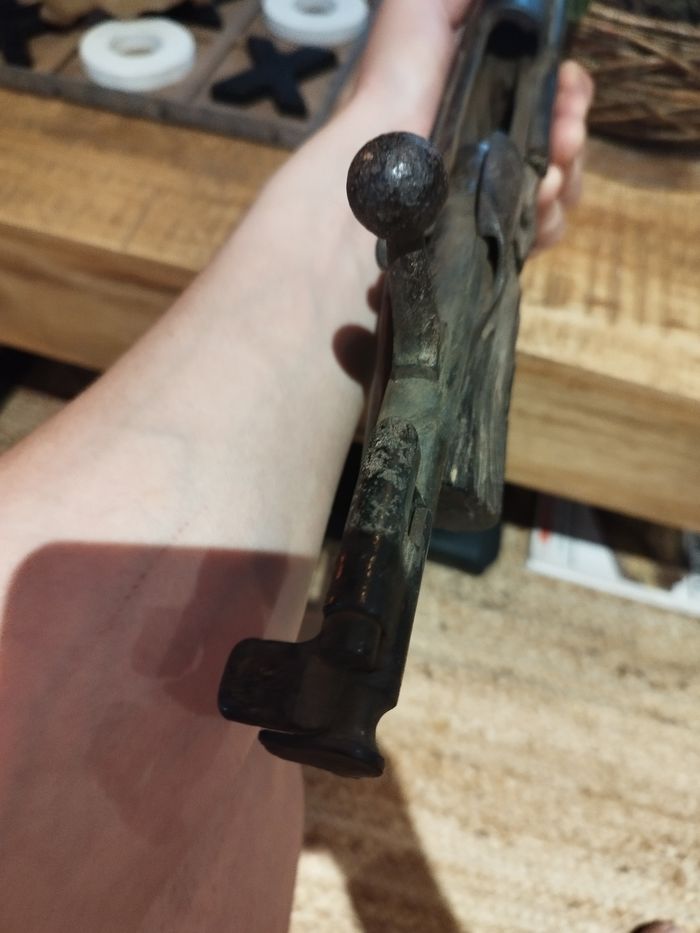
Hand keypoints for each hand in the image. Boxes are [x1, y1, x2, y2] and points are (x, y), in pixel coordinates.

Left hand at [350, 0, 593, 249]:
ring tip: (546, 177)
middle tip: (565, 135)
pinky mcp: (487, 233)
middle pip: (562, 139)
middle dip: (571, 131)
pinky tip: (536, 205)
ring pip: (558, 185)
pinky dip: (548, 218)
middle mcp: (489, 143)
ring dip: (566, 175)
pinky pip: (542, 230)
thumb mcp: (420, 9)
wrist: (379, 170)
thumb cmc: (394, 87)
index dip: (569, 89)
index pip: (549, 92)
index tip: (569, 85)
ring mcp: (489, 191)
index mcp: (481, 94)